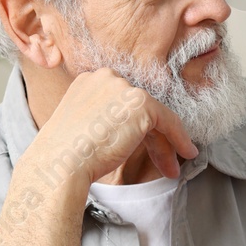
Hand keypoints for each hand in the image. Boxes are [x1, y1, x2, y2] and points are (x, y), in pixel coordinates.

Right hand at [34, 68, 197, 186]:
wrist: (60, 163)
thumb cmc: (66, 155)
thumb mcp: (84, 127)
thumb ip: (105, 119)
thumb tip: (130, 132)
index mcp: (89, 81)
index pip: (122, 103)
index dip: (137, 129)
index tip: (144, 149)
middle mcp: (107, 78)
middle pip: (140, 110)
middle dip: (153, 139)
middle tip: (163, 162)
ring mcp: (124, 88)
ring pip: (155, 117)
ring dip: (166, 144)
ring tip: (172, 167)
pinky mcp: (140, 103)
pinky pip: (168, 120)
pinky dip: (179, 138)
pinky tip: (185, 153)